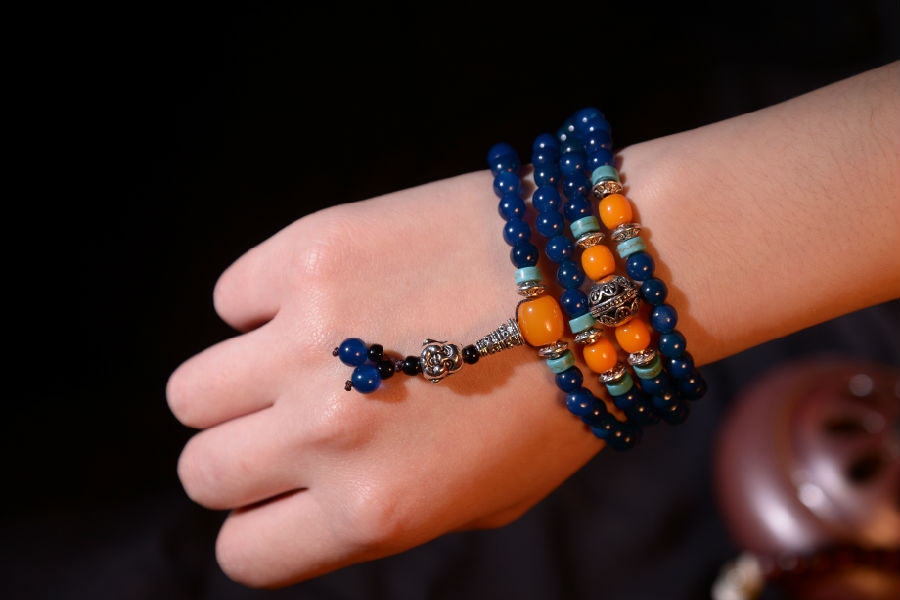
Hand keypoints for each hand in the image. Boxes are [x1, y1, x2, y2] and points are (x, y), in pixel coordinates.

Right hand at [167, 170, 604, 586]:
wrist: (606, 276)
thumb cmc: (560, 395)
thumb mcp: (484, 497)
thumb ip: (385, 515)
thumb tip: (306, 502)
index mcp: (375, 510)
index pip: (244, 553)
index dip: (261, 524)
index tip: (284, 493)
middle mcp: (331, 433)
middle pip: (202, 471)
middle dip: (240, 456)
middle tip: (291, 421)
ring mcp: (313, 338)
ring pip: (190, 389)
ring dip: (236, 382)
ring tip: (303, 358)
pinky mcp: (314, 252)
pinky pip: (233, 296)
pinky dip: (267, 302)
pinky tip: (335, 296)